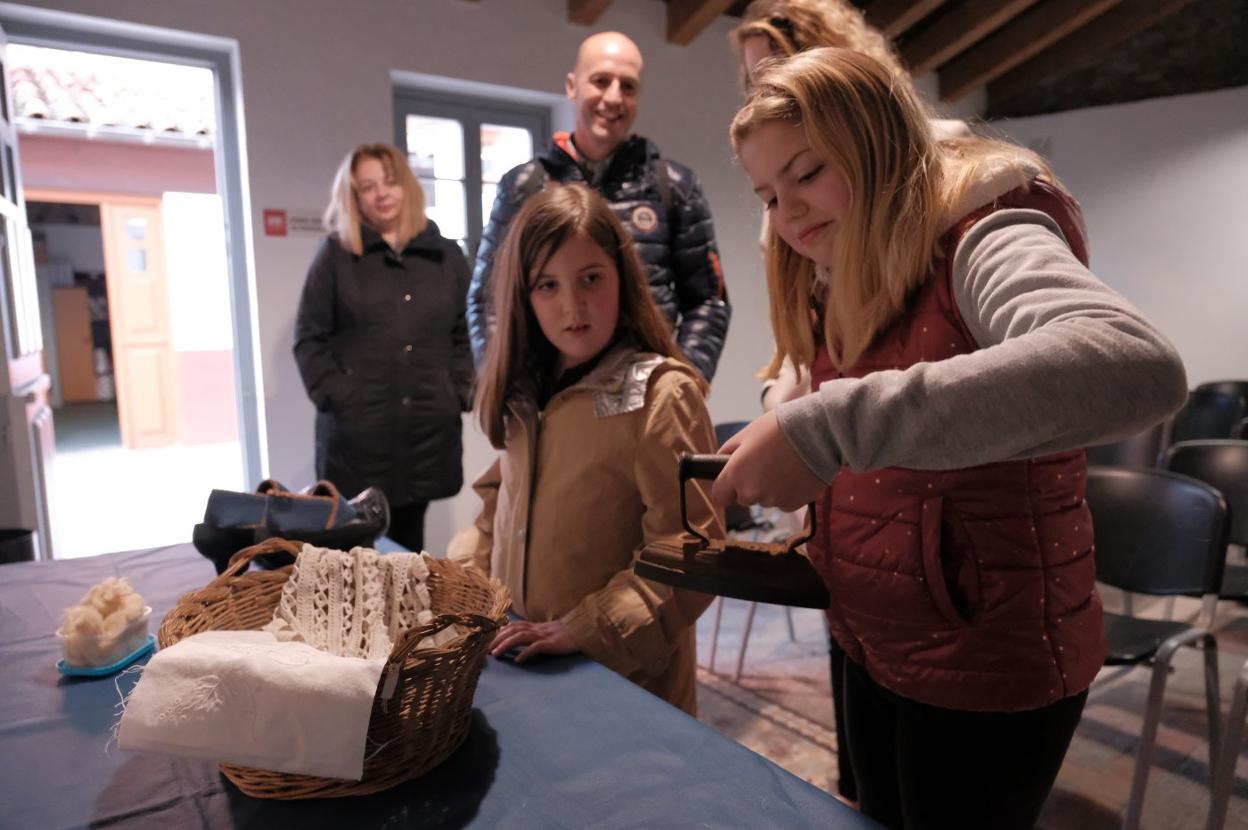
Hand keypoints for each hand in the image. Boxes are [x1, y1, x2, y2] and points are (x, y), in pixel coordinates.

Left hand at [489, 620, 578, 663]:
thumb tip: (516, 638)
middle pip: (513, 630)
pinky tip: (518, 660)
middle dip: (498, 639)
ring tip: (496, 653)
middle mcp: (537, 629)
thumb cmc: (564, 634)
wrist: (582, 630)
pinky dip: (526, 653)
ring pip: (521, 637)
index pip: (512, 626)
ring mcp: (544, 635)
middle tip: (487, 650)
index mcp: (535, 626)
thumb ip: (532, 633)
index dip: (499, 632)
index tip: (488, 641)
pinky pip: (537, 647)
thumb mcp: (545, 631)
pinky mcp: (552, 643)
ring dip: (506, 644)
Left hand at [711, 411, 826, 511]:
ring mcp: (774, 501)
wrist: (818, 433)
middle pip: (744, 498)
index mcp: (735, 474)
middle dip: (750, 485)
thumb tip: (720, 461)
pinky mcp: (794, 504)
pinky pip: (784, 502)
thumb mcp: (747, 433)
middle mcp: (752, 492)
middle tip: (765, 464)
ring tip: (784, 465)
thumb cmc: (780, 428)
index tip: (732, 482)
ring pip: (766, 500)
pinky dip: (788, 491)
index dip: (725, 489)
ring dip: (771, 488)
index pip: (720, 497)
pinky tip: (796, 473)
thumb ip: (728, 451)